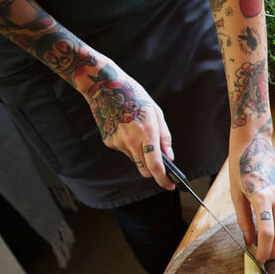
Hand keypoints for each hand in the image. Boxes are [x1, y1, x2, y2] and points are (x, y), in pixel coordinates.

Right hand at [81, 62, 174, 189]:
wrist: (104, 87)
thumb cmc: (134, 96)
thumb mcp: (156, 112)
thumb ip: (164, 137)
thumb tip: (169, 157)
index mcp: (147, 133)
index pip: (155, 166)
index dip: (163, 180)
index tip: (170, 186)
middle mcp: (132, 141)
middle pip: (145, 170)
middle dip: (154, 172)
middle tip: (160, 165)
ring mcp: (118, 143)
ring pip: (134, 160)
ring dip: (140, 154)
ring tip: (138, 133)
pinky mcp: (109, 142)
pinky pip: (124, 150)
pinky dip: (129, 145)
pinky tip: (126, 129)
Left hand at [229, 132, 274, 261]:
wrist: (254, 143)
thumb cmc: (241, 167)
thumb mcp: (236, 195)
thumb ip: (244, 220)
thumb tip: (249, 241)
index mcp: (262, 197)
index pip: (267, 233)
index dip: (264, 250)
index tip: (260, 259)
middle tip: (267, 258)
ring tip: (269, 243)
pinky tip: (274, 221)